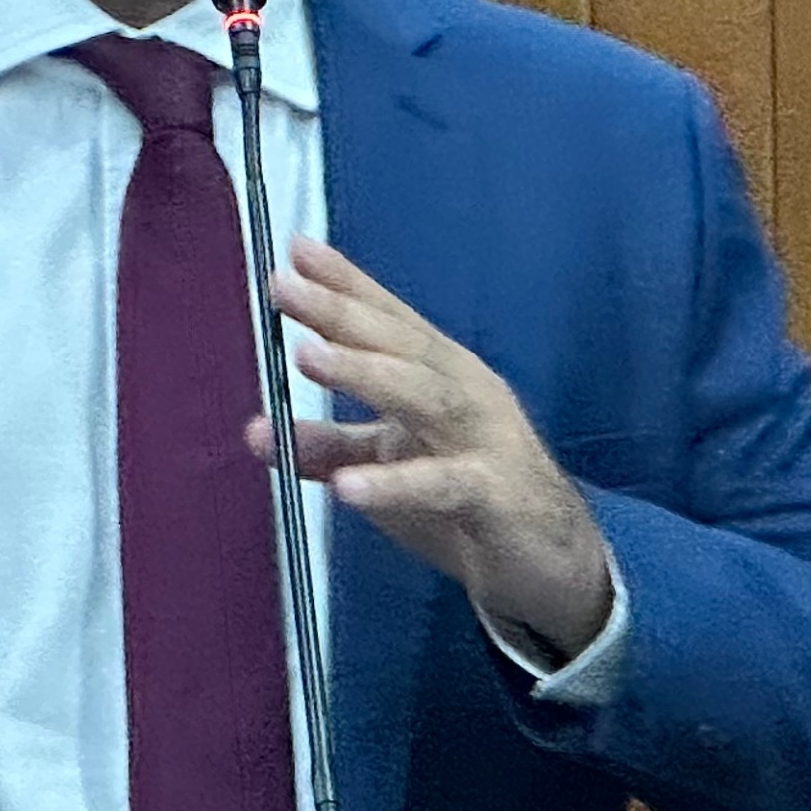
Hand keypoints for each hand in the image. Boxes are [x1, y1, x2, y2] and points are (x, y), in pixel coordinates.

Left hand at [254, 236, 616, 662]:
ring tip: (308, 357)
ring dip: (366, 373)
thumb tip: (255, 429)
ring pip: (426, 396)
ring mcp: (486, 440)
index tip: (296, 249)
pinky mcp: (496, 496)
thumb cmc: (468, 501)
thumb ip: (327, 449)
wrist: (555, 561)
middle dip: (342, 313)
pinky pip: (443, 485)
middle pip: (402, 344)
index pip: (390, 319)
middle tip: (284, 285)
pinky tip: (349, 486)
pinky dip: (396, 483)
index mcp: (441, 374)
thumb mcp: (390, 467)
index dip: (346, 283)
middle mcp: (466, 392)